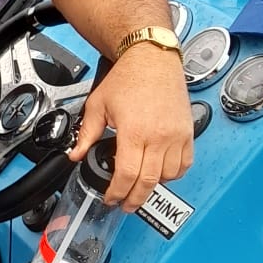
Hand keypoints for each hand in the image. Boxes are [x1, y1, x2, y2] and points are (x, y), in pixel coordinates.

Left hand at [67, 47, 192, 209]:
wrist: (152, 58)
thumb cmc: (128, 77)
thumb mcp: (98, 105)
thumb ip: (86, 134)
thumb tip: (75, 155)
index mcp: (134, 132)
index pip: (126, 175)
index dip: (117, 192)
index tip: (111, 199)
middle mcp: (158, 136)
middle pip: (148, 182)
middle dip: (135, 198)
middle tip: (125, 204)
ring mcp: (176, 135)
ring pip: (169, 176)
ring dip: (154, 185)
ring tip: (141, 186)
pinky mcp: (187, 132)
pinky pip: (185, 163)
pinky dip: (174, 173)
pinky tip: (161, 172)